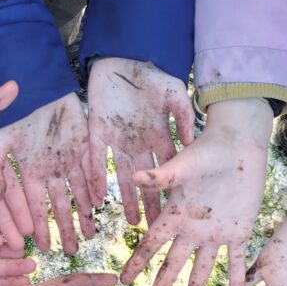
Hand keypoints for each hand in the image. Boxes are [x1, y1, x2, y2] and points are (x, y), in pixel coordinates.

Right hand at [0, 93, 94, 254]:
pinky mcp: (84, 143)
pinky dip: (95, 185)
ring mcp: (68, 157)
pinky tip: (99, 203)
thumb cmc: (10, 110)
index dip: (38, 226)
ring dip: (84, 213)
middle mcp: (50, 169)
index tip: (41, 246)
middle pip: (59, 205)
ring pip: (79, 192)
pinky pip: (92, 169)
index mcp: (30, 170)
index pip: (35, 205)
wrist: (31, 84)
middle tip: (70, 251)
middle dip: (64, 227)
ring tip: (89, 235)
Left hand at [87, 58, 194, 223]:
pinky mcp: (96, 132)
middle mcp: (137, 144)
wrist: (125, 57)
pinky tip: (97, 198)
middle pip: (145, 180)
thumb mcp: (174, 93)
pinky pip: (95, 159)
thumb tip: (191, 143)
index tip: (177, 213)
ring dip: (125, 198)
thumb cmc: (153, 74)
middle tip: (154, 229)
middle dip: (150, 204)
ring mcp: (116, 140)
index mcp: (157, 136)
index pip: (166, 170)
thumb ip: (183, 116)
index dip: (170, 192)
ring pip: (120, 176)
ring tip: (130, 222)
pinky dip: (96, 178)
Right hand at [121, 99, 271, 285]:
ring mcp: (215, 234)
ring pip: (201, 272)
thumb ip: (162, 176)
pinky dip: (236, 281)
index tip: (123, 281)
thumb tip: (134, 177)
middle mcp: (192, 230)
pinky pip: (237, 262)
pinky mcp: (239, 233)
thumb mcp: (184, 165)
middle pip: (172, 267)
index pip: (151, 244)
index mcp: (175, 214)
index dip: (137, 262)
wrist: (239, 146)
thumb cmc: (208, 150)